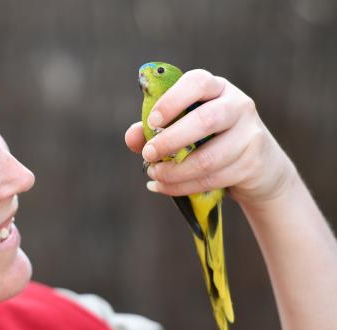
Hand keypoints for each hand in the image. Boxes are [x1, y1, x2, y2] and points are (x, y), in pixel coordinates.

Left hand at [124, 69, 296, 206]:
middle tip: (148, 154)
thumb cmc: (209, 140)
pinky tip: (163, 187)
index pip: (197, 82)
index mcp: (217, 88)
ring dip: (175, 171)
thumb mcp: (183, 127)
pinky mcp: (252, 164)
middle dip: (171, 140)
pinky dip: (182, 186)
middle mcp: (238, 105)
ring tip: (154, 175)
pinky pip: (213, 179)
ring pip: (209, 157)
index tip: (152, 122)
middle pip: (205, 120)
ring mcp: (250, 134)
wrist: (259, 166)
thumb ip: (154, 130)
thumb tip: (131, 137)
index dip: (172, 101)